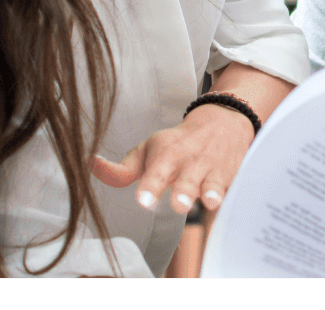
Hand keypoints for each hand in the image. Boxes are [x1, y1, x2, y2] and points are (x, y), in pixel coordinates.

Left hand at [91, 101, 255, 214]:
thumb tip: (90, 166)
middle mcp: (190, 162)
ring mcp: (213, 170)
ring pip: (213, 184)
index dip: (151, 187)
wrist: (223, 121)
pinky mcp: (232, 175)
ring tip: (209, 200)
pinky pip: (234, 188)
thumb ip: (121, 169)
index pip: (157, 172)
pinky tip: (232, 201)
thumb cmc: (178, 144)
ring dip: (211, 192)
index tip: (145, 200)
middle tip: (179, 204)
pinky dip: (233, 195)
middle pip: (187, 181)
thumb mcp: (148, 151)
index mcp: (167, 155)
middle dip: (184, 192)